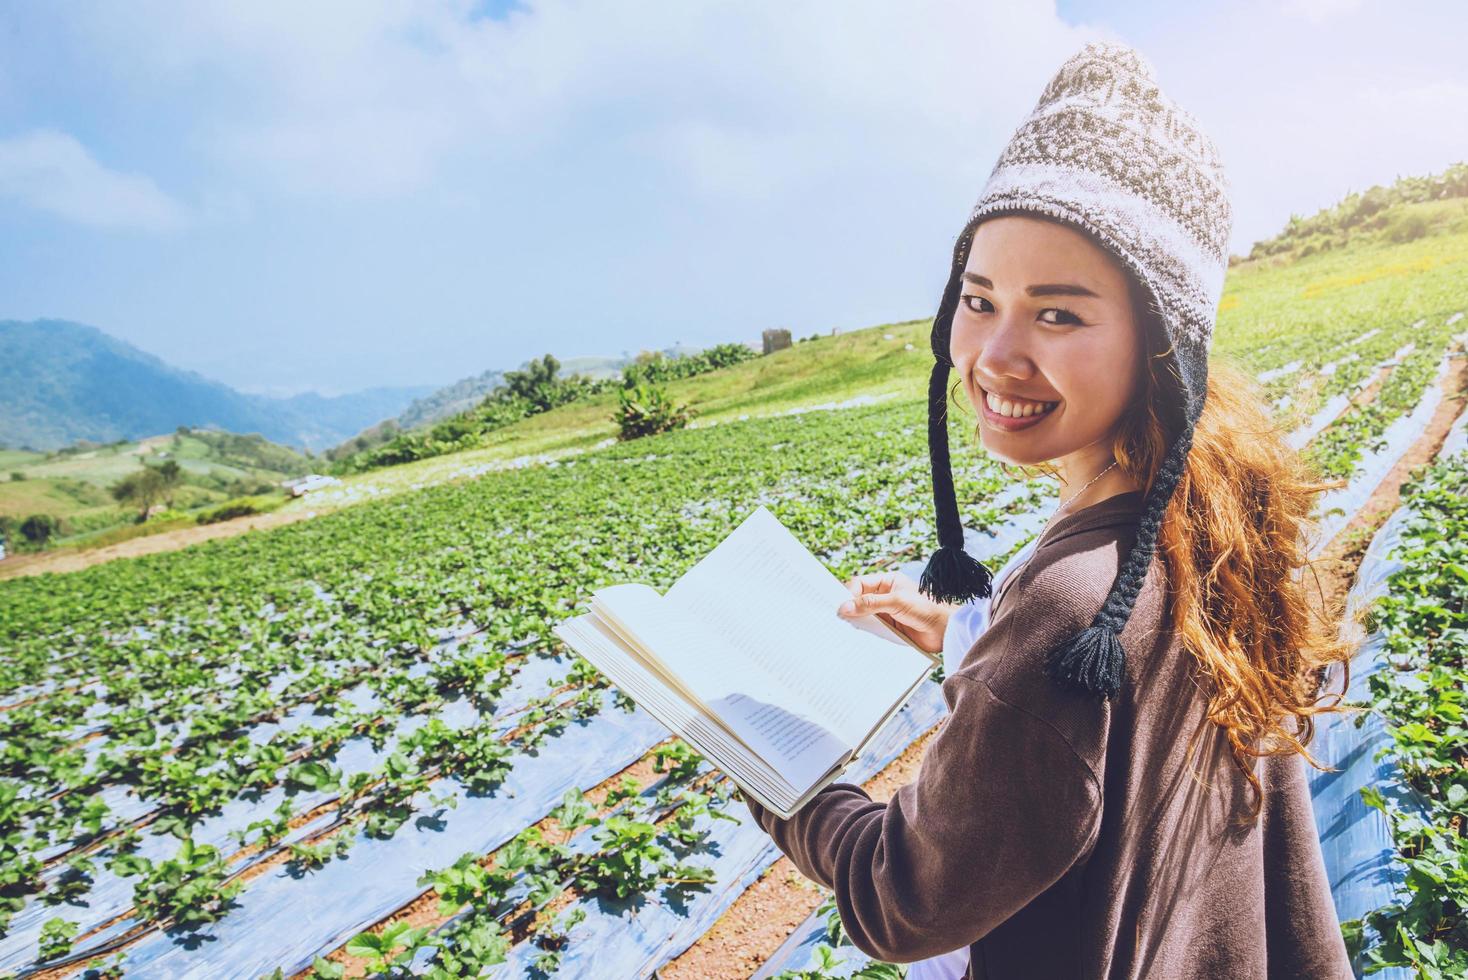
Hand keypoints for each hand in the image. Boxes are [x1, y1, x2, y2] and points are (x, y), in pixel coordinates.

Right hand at [837, 572, 958, 654]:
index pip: (860, 584)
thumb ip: (870, 604)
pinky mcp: (888, 630)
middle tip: (835, 619)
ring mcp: (886, 613)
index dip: (848, 594)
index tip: (839, 607)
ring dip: (855, 623)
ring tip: (842, 631)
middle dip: (848, 609)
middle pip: (859, 600)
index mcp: (887, 582)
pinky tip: (855, 639)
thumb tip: (844, 607)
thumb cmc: (925, 609)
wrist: (946, 631)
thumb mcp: (895, 602)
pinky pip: (871, 631)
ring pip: (863, 617)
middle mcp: (884, 596)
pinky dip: (863, 634)